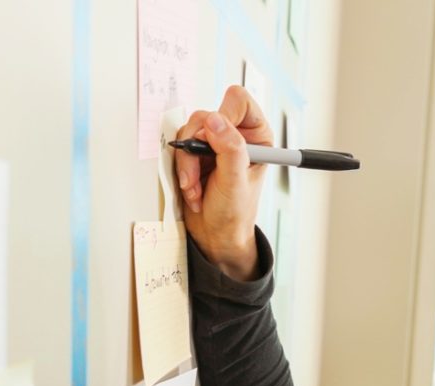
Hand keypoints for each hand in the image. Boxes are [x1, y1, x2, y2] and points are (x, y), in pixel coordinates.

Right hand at [174, 85, 273, 278]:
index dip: (224, 118)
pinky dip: (181, 169)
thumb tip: (215, 121)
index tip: (218, 143)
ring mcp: (213, 143)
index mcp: (256, 136)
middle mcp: (235, 135)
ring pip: (188, 131)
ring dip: (187, 163)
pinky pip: (178, 146)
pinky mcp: (195, 152)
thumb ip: (229, 149)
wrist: (216, 235)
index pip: (238, 100)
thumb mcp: (235, 181)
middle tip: (200, 175)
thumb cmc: (234, 213)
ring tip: (196, 188)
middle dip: (198, 148)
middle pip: (206, 115)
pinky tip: (192, 189)